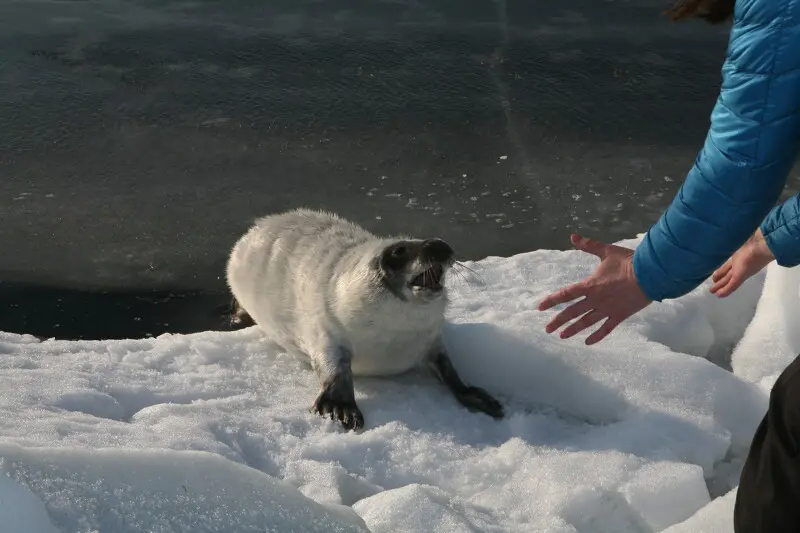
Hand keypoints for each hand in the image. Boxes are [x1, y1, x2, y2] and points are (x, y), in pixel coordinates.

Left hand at [538, 234, 652, 344]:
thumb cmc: (628, 261)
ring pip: (586, 323)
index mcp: (590, 285)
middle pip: (572, 312)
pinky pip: (605, 329)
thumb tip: (572, 236)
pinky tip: (588, 342)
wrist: (650, 274)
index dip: (551, 301)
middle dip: (558, 321)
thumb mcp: (607, 251)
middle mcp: (595, 300)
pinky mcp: (619, 316)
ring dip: (573, 330)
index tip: (540, 307)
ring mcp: (607, 309)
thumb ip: (588, 245)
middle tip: (547, 329)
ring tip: (562, 336)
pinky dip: (596, 336)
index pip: (565, 294)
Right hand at [710, 228, 774, 297]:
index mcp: (738, 253)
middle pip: (727, 273)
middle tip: (713, 285)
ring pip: (727, 279)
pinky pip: (732, 284)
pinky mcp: (741, 275)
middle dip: (720, 279)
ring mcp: (740, 269)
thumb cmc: (751, 238)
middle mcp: (738, 262)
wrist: (763, 243)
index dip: (722, 267)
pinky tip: (719, 295)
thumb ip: (732, 236)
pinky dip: (725, 290)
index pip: (728, 263)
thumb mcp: (739, 237)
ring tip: (713, 291)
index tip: (715, 272)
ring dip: (720, 285)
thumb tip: (724, 229)